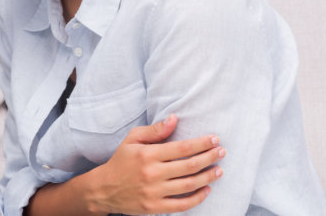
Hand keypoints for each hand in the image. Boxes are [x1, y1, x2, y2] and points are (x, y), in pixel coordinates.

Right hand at [76, 114, 224, 214]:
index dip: (202, 143)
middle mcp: (152, 173)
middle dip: (210, 158)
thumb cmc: (121, 162)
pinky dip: (198, 198)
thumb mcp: (132, 140)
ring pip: (189, 185)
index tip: (215, 139)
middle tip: (222, 152)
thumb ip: (155, 130)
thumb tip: (175, 119)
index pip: (182, 148)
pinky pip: (182, 205)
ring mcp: (154, 192)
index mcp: (148, 155)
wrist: (103, 189)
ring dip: (208, 177)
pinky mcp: (154, 207)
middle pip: (190, 166)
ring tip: (219, 170)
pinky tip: (206, 189)